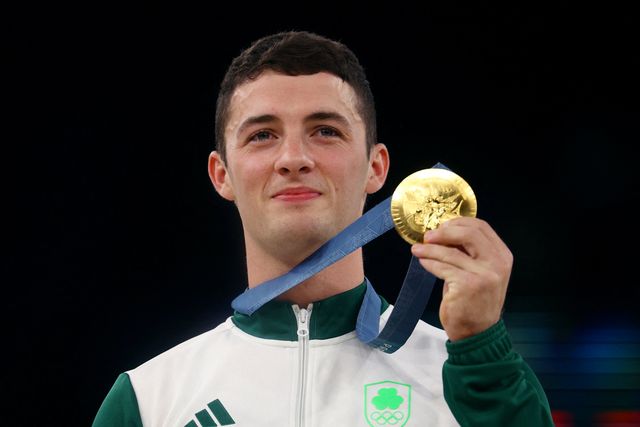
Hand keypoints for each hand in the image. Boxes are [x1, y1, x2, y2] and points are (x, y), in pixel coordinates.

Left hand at [410, 217, 512, 341]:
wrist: (477, 332)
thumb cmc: (474, 300)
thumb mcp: (479, 271)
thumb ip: (469, 252)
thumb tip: (443, 232)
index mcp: (502, 255)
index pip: (481, 227)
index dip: (458, 222)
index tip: (442, 226)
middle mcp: (497, 263)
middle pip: (468, 233)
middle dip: (444, 231)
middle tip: (428, 236)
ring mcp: (484, 274)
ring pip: (450, 251)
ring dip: (430, 249)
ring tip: (417, 249)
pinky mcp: (468, 285)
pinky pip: (442, 267)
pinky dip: (429, 262)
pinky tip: (423, 261)